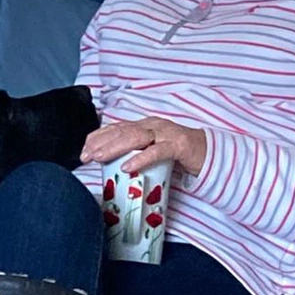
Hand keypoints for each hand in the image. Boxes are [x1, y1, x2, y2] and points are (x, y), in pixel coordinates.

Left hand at [80, 116, 206, 176]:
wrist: (211, 155)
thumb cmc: (178, 156)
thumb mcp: (151, 153)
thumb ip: (135, 155)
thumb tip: (110, 168)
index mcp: (145, 126)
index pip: (116, 127)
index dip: (97, 137)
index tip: (83, 150)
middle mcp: (153, 126)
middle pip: (122, 131)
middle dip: (101, 143)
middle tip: (86, 156)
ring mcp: (166, 134)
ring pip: (136, 137)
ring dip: (115, 147)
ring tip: (99, 158)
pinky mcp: (179, 145)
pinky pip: (157, 151)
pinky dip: (141, 159)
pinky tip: (128, 167)